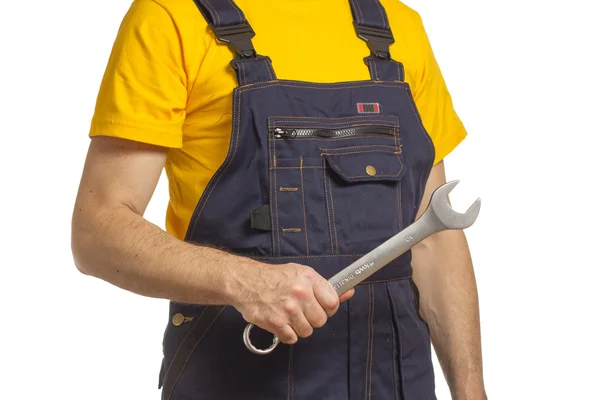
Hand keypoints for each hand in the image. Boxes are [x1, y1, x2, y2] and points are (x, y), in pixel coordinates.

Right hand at [230, 262, 354, 343]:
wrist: (245, 282)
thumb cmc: (275, 278)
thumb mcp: (302, 274)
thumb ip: (325, 286)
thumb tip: (349, 292)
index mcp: (308, 278)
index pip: (332, 303)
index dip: (328, 308)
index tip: (321, 307)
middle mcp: (300, 293)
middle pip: (321, 320)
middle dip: (312, 318)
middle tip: (301, 311)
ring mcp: (287, 309)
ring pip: (307, 331)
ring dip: (299, 327)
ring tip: (288, 315)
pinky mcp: (275, 322)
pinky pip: (292, 338)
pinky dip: (286, 333)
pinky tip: (280, 321)